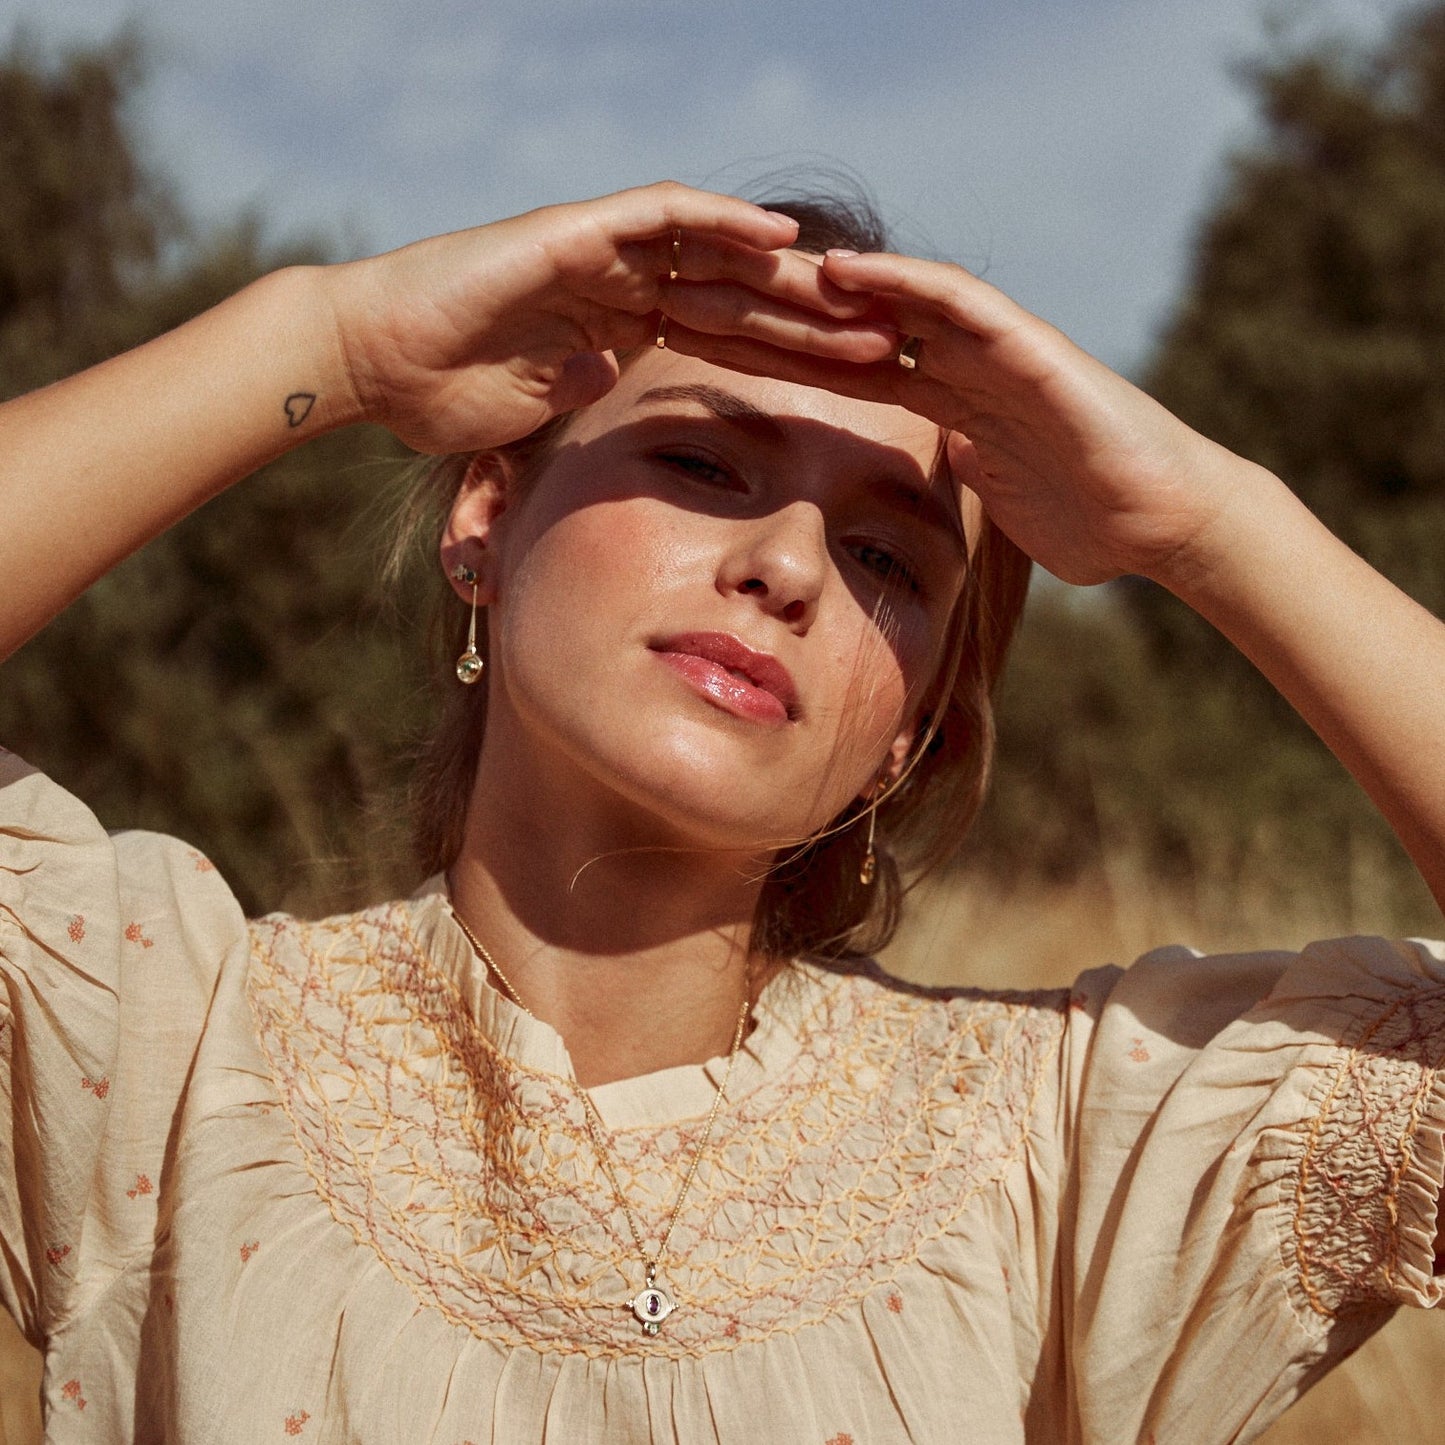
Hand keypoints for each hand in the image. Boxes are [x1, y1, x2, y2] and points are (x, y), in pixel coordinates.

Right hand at [319, 183, 896, 455]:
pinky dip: (719, 223)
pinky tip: (781, 242)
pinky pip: (659, 216)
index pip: (726, 341)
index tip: (854, 389)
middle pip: (738, 296)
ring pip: (714, 254)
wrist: (373, 366)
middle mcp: (623, 286)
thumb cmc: (441, 396)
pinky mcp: (575, 232)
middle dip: (812, 321)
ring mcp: (602, 254)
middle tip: (887, 339)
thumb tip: (615, 376)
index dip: (791, 362)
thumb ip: (586, 389)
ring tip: (858, 292)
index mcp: (622, 332)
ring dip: (787, 276)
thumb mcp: (540, 409)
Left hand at [675, 249, 1253, 588]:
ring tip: (747, 263)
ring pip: (890, 302)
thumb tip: (925, 483)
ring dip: (820, 282)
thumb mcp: (991, 503)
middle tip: (693, 291)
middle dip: (772, 312)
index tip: (696, 356)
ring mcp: (991, 350)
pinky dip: (902, 285)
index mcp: (940, 403)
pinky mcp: (1029, 347)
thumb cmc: (1086, 520)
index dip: (768, 362)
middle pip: (846, 328)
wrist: (1160, 519)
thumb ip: (951, 484)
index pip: (836, 373)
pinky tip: (845, 269)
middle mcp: (957, 365)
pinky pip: (957, 305)